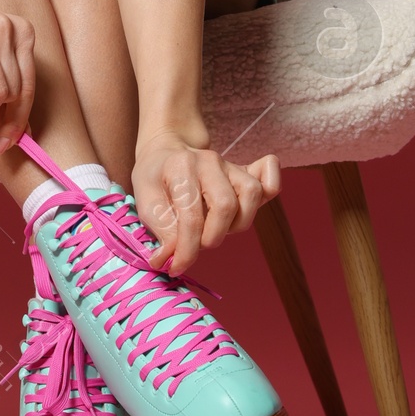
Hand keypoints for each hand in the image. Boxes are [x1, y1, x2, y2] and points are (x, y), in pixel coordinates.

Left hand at [129, 130, 278, 275]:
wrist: (168, 148)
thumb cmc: (155, 176)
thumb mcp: (144, 199)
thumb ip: (160, 230)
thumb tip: (170, 259)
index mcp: (181, 167)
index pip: (191, 216)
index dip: (186, 250)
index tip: (177, 267)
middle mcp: (210, 161)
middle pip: (227, 206)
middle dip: (212, 237)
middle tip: (197, 245)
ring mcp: (230, 165)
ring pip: (252, 195)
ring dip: (236, 224)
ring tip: (216, 229)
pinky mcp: (244, 172)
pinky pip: (269, 178)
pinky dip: (270, 189)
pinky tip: (249, 205)